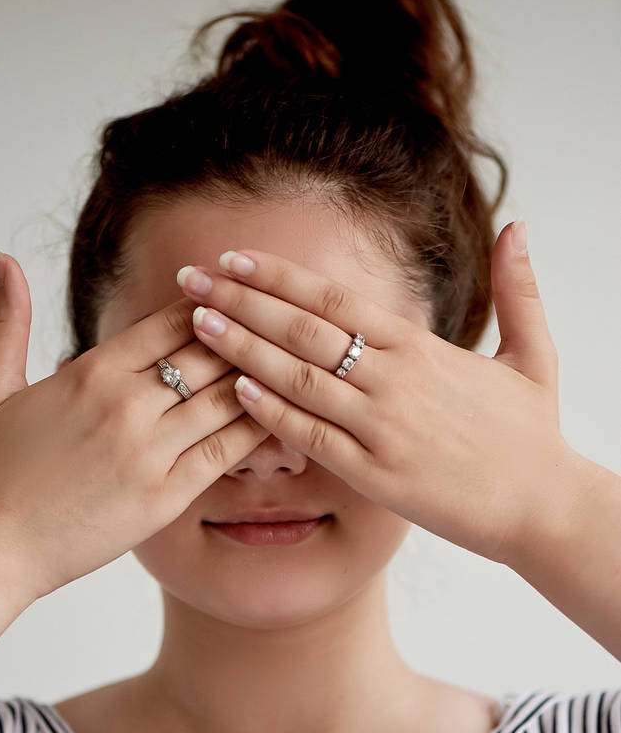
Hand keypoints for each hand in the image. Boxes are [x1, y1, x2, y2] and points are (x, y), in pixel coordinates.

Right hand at [0, 252, 265, 600]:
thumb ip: (7, 321)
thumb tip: (2, 257)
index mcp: (92, 371)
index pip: (172, 321)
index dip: (213, 306)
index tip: (240, 300)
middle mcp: (125, 404)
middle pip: (208, 353)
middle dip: (249, 336)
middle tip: (285, 327)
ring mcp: (148, 451)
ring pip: (225, 398)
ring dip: (263, 377)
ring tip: (297, 365)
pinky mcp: (164, 496)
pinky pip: (225, 452)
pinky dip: (258, 430)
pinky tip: (284, 417)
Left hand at [177, 221, 577, 566]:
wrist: (543, 506)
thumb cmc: (533, 435)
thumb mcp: (534, 355)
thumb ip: (520, 290)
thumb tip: (519, 226)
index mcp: (421, 348)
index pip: (334, 299)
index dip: (278, 277)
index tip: (233, 259)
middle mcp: (395, 379)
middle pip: (304, 328)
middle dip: (240, 300)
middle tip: (188, 279)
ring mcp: (383, 427)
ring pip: (300, 378)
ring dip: (243, 348)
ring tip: (196, 325)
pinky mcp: (377, 476)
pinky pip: (314, 438)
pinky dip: (274, 413)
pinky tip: (238, 391)